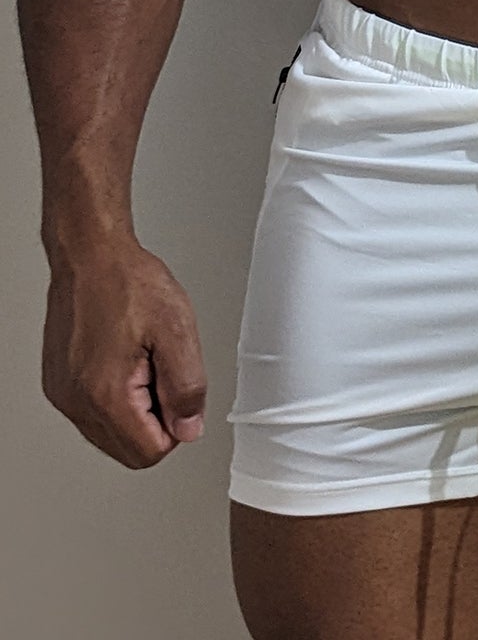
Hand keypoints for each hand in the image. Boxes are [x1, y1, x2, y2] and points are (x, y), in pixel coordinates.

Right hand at [42, 236, 207, 468]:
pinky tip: (122, 357)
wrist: (91, 256)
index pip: (149, 453)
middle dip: (154, 420)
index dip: (175, 425)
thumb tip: (188, 428)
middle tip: (160, 370)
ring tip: (141, 358)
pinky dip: (114, 396)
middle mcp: (76, 402)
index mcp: (106, 394)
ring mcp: (63, 395)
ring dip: (134, 408)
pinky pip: (92, 413)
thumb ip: (187, 388)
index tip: (177, 390)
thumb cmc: (128, 282)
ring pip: (109, 434)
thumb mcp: (177, 330)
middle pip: (128, 450)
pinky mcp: (58, 385)